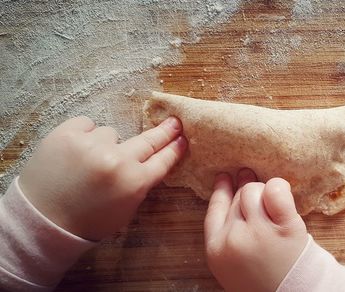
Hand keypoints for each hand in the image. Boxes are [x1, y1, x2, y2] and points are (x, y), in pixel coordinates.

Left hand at [19, 116, 186, 240]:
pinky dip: (84, 135)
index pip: (163, 160)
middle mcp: (118, 160)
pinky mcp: (68, 133)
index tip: (182, 139)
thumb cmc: (86, 222)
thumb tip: (149, 162)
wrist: (42, 221)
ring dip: (105, 144)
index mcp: (135, 182)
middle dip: (164, 131)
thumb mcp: (124, 210)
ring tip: (87, 163)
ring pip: (111, 133)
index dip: (174, 149)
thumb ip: (139, 185)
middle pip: (148, 140)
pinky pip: (87, 124)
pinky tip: (75, 152)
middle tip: (173, 122)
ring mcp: (93, 144)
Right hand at [205, 169, 308, 291]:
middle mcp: (234, 239)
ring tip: (274, 205)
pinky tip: (282, 191)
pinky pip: (276, 192)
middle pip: (238, 198)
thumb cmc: (263, 279)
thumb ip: (225, 234)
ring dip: (265, 192)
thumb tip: (229, 188)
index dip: (221, 190)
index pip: (214, 208)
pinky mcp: (286, 228)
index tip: (225, 176)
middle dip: (250, 195)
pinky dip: (279, 187)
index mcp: (216, 250)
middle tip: (261, 197)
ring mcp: (259, 233)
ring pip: (255, 191)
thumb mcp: (230, 263)